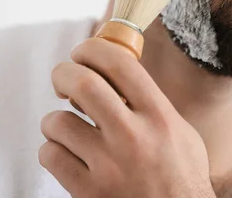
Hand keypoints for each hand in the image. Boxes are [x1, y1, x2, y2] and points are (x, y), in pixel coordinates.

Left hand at [39, 37, 215, 197]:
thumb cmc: (181, 177)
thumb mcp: (180, 131)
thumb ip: (152, 104)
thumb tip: (121, 76)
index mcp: (159, 115)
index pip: (119, 63)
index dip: (93, 48)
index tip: (83, 53)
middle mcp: (133, 136)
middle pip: (82, 83)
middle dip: (63, 73)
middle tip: (62, 79)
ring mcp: (108, 165)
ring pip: (57, 122)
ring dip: (55, 120)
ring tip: (67, 127)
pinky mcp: (88, 192)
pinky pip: (50, 155)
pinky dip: (52, 150)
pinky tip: (66, 153)